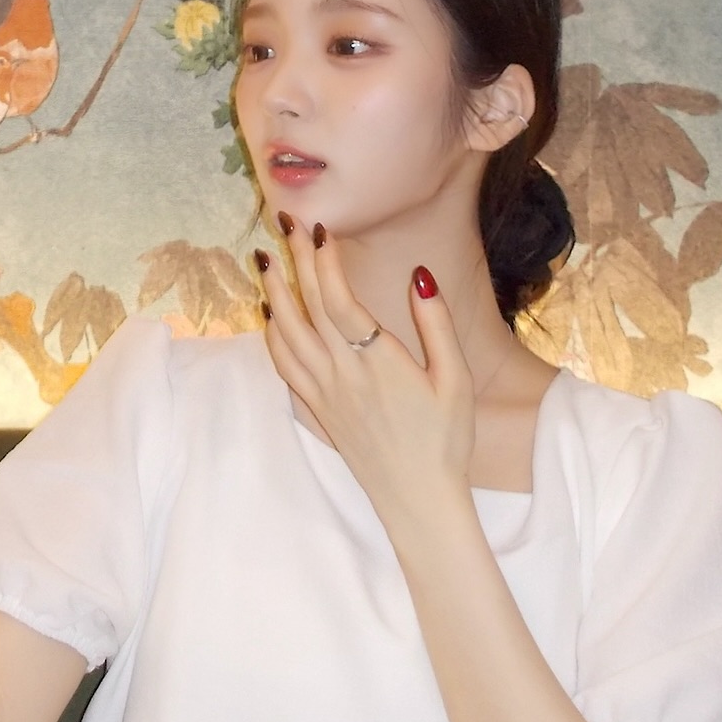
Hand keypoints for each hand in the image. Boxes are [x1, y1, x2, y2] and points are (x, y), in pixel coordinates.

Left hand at [256, 215, 475, 535]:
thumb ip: (437, 325)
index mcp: (377, 361)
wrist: (418, 498)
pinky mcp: (317, 411)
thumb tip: (419, 276)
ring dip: (275, 293)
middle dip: (296, 260)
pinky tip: (270, 316)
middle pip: (308, 307)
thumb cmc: (445, 439)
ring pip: (287, 333)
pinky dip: (273, 335)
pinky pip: (284, 366)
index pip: (339, 298)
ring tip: (266, 260)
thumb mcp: (455, 379)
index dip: (325, 260)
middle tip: (285, 222)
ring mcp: (324, 393)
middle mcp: (342, 373)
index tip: (321, 227)